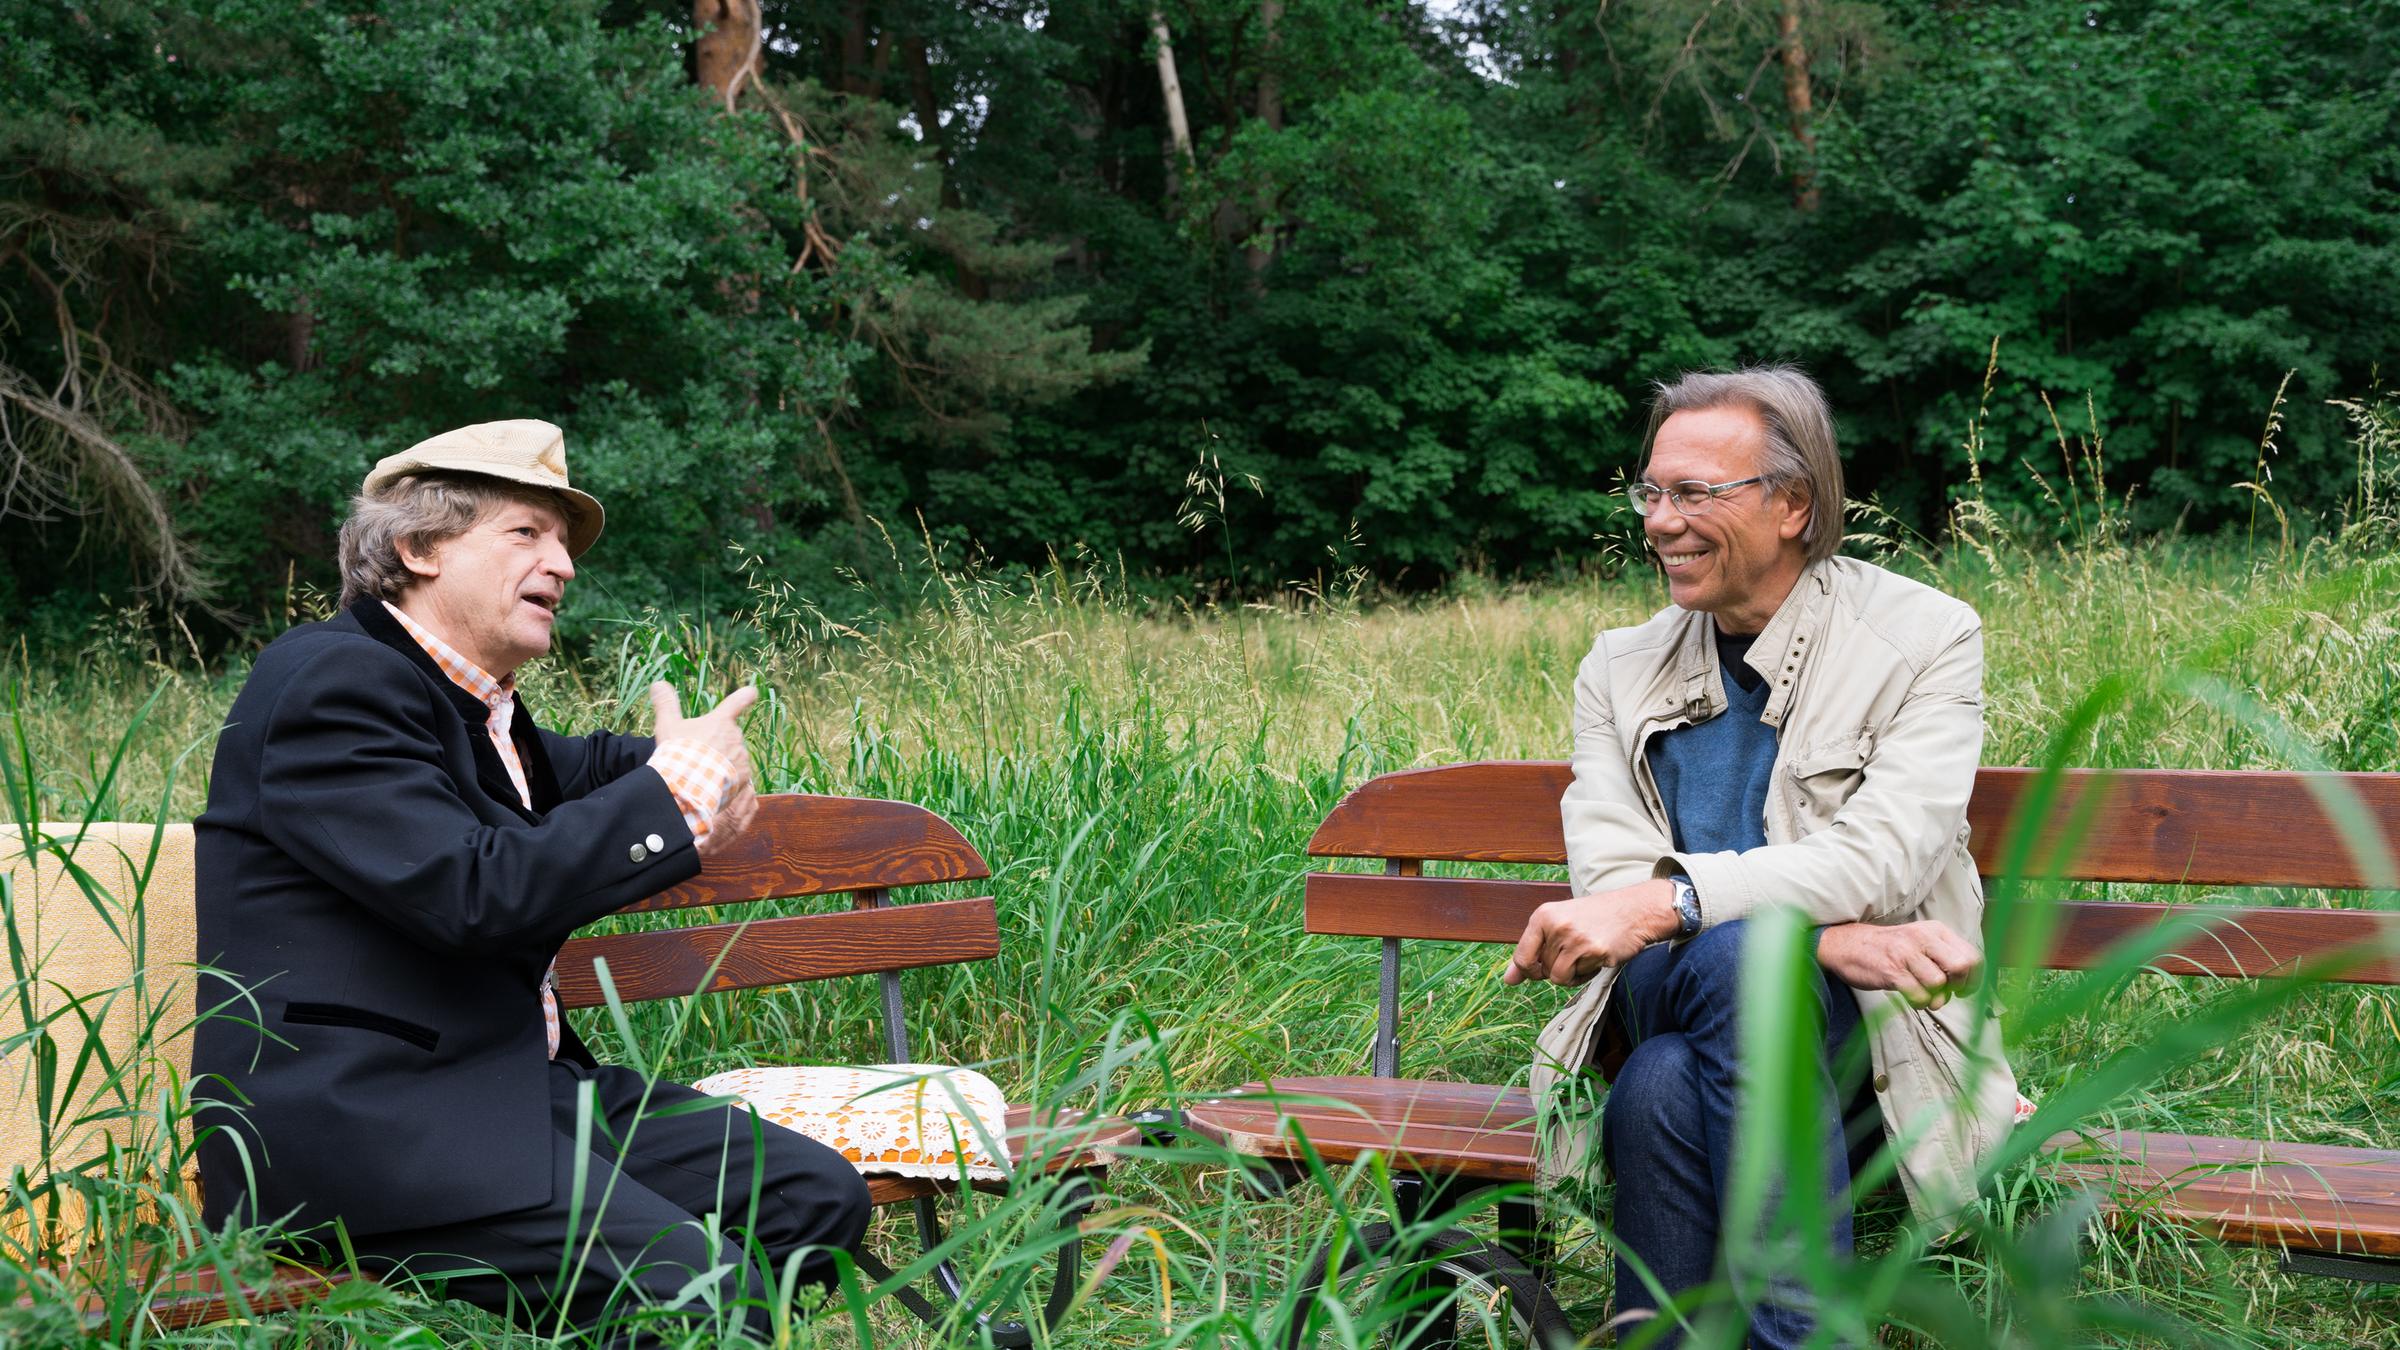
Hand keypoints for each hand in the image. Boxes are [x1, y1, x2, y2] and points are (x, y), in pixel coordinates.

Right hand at [650, 682, 758, 858]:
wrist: (687, 786)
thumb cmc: (678, 753)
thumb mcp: (668, 725)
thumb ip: (665, 704)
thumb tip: (657, 683)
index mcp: (721, 721)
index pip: (737, 702)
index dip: (745, 696)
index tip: (752, 692)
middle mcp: (736, 737)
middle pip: (728, 737)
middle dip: (716, 745)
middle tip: (696, 755)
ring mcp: (741, 758)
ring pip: (732, 758)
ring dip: (721, 763)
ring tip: (700, 773)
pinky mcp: (743, 778)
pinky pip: (736, 777)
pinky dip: (725, 780)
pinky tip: (709, 785)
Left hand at [1502, 879, 1677, 986]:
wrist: (1634, 910)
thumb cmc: (1594, 918)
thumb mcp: (1558, 925)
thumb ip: (1531, 951)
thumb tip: (1508, 980)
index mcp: (1543, 915)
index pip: (1521, 957)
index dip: (1530, 970)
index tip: (1541, 968)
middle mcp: (1556, 925)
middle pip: (1542, 971)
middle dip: (1557, 968)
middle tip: (1575, 952)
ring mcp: (1575, 938)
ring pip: (1558, 978)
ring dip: (1571, 974)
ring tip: (1585, 956)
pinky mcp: (1594, 950)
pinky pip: (1578, 978)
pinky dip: (1586, 975)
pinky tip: (1597, 958)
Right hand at [1816, 920, 1980, 1008]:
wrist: (1845, 945)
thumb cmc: (1887, 948)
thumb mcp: (1918, 941)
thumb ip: (1942, 956)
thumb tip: (1965, 983)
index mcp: (1934, 930)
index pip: (1971, 955)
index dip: (1973, 978)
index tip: (1963, 988)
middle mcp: (1923, 938)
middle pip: (1961, 966)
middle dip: (1958, 986)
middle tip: (1947, 993)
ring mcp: (1906, 954)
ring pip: (1939, 983)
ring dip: (1935, 998)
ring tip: (1924, 996)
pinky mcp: (1892, 971)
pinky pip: (1919, 996)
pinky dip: (1919, 1003)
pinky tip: (1911, 997)